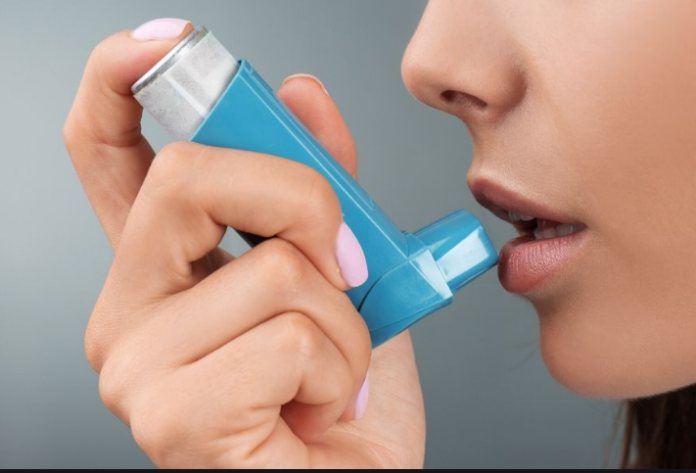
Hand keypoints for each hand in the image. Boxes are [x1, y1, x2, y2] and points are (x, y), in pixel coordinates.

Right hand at [64, 25, 425, 468]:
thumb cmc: (343, 399)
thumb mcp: (345, 275)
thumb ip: (321, 187)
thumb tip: (301, 96)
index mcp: (166, 268)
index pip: (108, 154)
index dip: (121, 82)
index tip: (164, 46)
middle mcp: (129, 310)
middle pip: (188, 178)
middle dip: (302, 198)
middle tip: (344, 263)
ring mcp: (137, 366)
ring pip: (271, 270)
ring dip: (345, 319)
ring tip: (329, 372)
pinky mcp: (171, 418)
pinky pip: (289, 338)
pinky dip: (338, 368)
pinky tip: (316, 409)